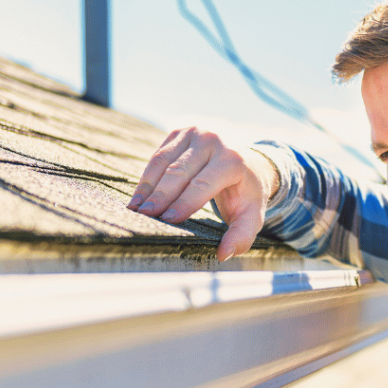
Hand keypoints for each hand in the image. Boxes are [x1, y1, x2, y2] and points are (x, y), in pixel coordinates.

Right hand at [127, 127, 279, 261]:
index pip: (203, 184)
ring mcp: (195, 133)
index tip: (166, 220)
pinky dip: (148, 177)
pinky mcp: (180, 133)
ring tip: (136, 208)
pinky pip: (159, 156)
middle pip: (180, 171)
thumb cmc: (246, 194)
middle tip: (145, 215)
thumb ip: (241, 236)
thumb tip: (223, 254)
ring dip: (148, 186)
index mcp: (233, 161)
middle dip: (161, 195)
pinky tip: (140, 196)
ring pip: (164, 161)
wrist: (248, 163)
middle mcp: (214, 141)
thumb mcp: (251, 215)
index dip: (183, 202)